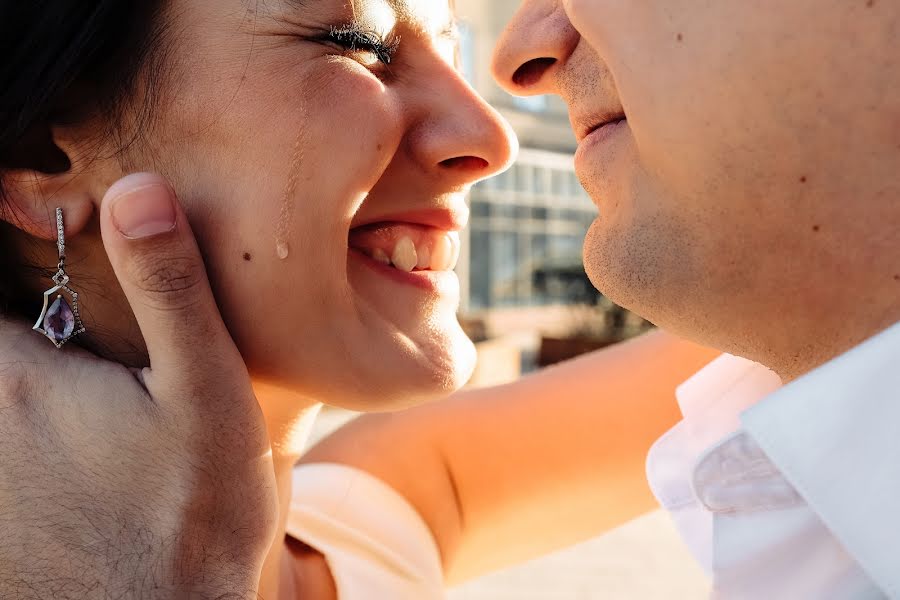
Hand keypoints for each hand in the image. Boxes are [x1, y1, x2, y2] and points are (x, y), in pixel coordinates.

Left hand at [0, 174, 276, 598]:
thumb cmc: (195, 514)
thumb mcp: (204, 392)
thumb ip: (169, 288)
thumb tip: (138, 187)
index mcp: (16, 374)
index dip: (5, 225)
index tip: (25, 204)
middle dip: (23, 296)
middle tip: (52, 245)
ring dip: (24, 341)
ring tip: (90, 358)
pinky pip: (4, 420)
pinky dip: (25, 391)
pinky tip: (76, 412)